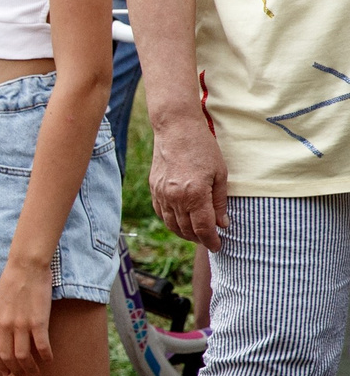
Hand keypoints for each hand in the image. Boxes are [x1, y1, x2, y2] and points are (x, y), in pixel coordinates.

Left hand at [0, 260, 51, 375]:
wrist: (26, 266)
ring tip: (36, 372)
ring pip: (23, 356)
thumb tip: (0, 333)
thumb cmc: (12, 281)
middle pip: (7, 357)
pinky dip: (46, 357)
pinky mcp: (38, 322)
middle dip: (15, 370)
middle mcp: (4, 325)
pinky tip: (50, 359)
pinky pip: (42, 347)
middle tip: (23, 375)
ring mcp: (20, 324)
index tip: (6, 371)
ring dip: (30, 368)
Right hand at [148, 111, 227, 249]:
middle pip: (186, 229)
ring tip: (196, 234)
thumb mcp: (220, 174)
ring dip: (184, 233)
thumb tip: (222, 223)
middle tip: (210, 240)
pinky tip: (180, 221)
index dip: (211, 240)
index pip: (203, 228)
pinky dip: (171, 221)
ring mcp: (161, 194)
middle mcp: (174, 197)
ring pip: (171, 224)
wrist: (176, 129)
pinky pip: (161, 213)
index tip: (218, 246)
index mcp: (194, 194)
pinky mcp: (154, 188)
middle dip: (199, 238)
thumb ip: (219, 201)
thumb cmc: (202, 148)